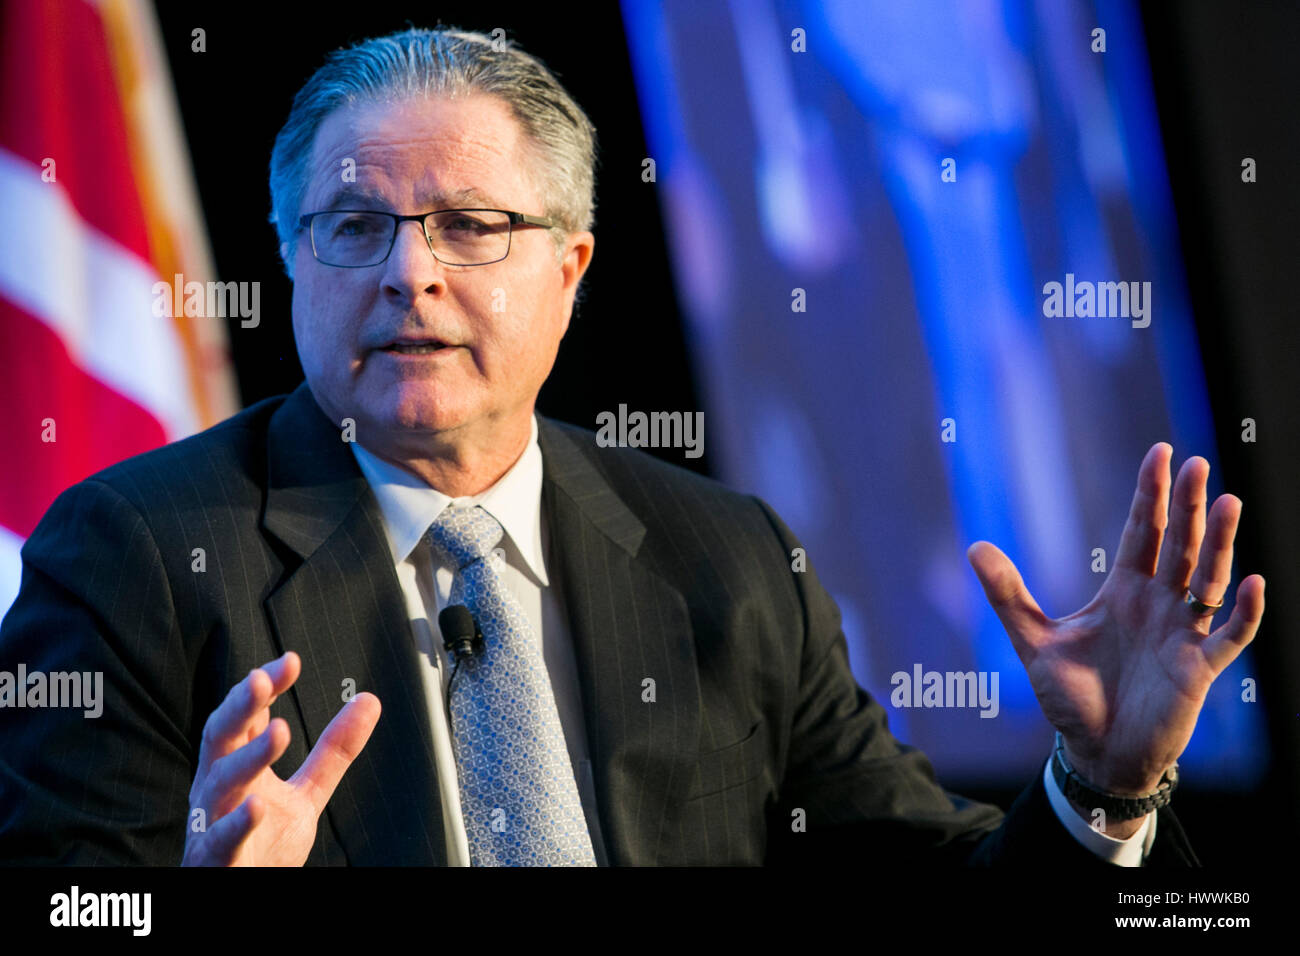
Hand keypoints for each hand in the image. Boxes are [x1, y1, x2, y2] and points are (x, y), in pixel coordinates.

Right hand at [181, 652, 380, 865]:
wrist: (240, 895)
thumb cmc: (263, 845)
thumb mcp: (306, 793)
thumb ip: (333, 751)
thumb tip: (367, 701)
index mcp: (236, 766)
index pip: (246, 716)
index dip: (263, 687)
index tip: (290, 662)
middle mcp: (218, 788)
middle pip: (220, 736)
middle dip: (241, 706)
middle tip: (263, 680)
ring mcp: (213, 823)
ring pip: (220, 784)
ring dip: (248, 756)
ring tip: (279, 731)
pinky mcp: (217, 862)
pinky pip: (220, 841)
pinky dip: (236, 824)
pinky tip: (257, 806)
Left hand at [966, 443, 1264, 797]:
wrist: (1095, 752)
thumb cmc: (1070, 697)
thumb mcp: (1033, 641)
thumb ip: (1008, 595)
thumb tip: (975, 547)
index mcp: (1123, 592)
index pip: (1141, 532)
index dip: (1150, 494)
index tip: (1160, 452)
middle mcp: (1158, 604)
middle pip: (1179, 544)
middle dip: (1187, 505)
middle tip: (1197, 463)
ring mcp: (1182, 634)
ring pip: (1208, 579)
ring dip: (1220, 544)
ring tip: (1229, 503)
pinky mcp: (1198, 669)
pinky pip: (1229, 636)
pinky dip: (1243, 611)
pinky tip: (1249, 582)